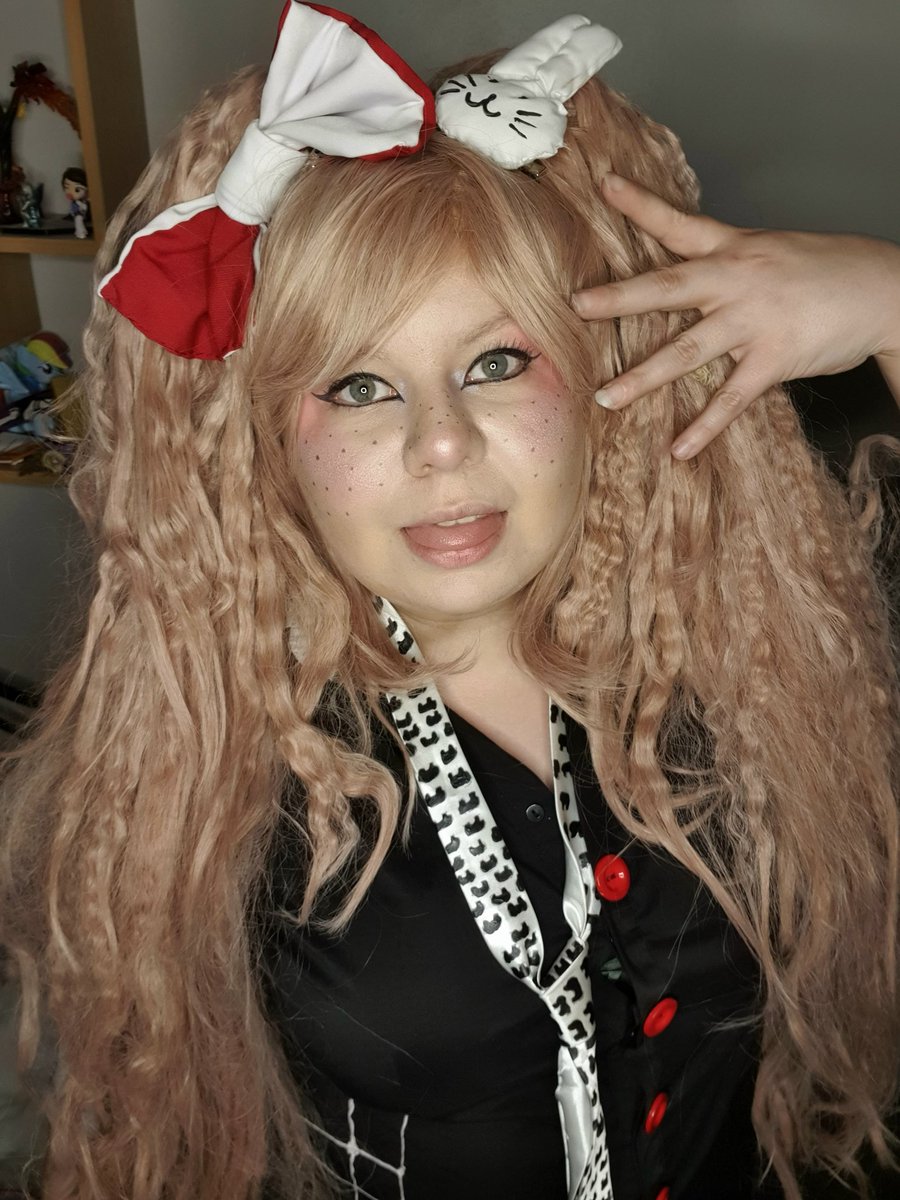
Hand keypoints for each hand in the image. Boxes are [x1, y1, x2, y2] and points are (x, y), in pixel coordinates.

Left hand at [572, 174, 899, 457]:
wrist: (887, 289)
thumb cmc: (827, 270)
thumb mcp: (771, 252)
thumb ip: (727, 264)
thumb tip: (686, 279)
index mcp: (734, 249)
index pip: (679, 223)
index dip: (641, 203)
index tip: (604, 184)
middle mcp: (737, 279)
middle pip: (669, 286)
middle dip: (619, 297)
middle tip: (577, 304)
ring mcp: (754, 320)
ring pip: (688, 350)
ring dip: (643, 377)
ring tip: (606, 398)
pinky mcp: (775, 357)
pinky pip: (732, 398)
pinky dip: (704, 427)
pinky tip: (679, 449)